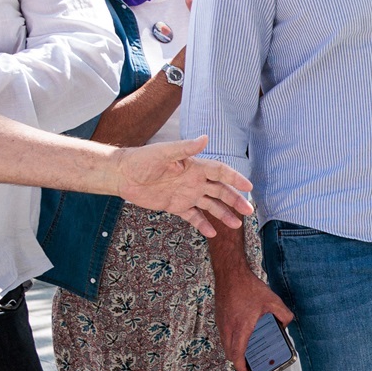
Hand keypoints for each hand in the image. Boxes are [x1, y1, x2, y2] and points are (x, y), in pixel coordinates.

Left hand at [111, 135, 254, 236]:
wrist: (123, 175)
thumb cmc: (142, 160)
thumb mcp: (164, 152)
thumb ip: (185, 148)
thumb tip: (205, 138)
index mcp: (194, 166)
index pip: (220, 172)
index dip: (235, 178)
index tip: (248, 187)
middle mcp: (194, 181)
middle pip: (220, 191)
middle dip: (235, 200)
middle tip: (248, 211)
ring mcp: (186, 194)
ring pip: (210, 205)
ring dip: (223, 214)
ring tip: (236, 225)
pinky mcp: (175, 206)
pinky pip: (193, 216)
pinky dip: (202, 224)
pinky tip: (212, 233)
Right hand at [214, 267, 293, 370]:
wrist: (230, 273)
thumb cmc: (249, 287)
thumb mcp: (273, 301)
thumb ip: (284, 314)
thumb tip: (286, 324)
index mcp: (241, 328)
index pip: (237, 356)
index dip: (242, 368)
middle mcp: (228, 328)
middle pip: (230, 354)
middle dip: (240, 362)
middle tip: (251, 364)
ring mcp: (221, 323)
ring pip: (226, 345)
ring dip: (235, 351)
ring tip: (249, 351)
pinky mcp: (219, 318)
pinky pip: (224, 335)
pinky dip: (232, 340)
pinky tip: (244, 335)